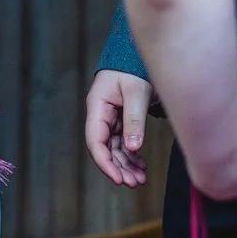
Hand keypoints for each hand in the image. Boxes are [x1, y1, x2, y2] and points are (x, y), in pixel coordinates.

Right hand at [84, 70, 153, 188]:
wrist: (137, 54)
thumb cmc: (134, 67)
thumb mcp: (137, 92)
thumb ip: (134, 120)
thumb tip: (133, 148)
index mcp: (97, 107)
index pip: (95, 142)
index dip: (105, 163)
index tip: (119, 179)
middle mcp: (101, 115)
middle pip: (104, 149)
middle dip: (118, 168)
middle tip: (135, 183)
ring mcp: (110, 118)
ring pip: (114, 149)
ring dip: (126, 165)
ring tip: (141, 179)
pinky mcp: (121, 120)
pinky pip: (123, 143)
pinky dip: (131, 156)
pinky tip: (141, 166)